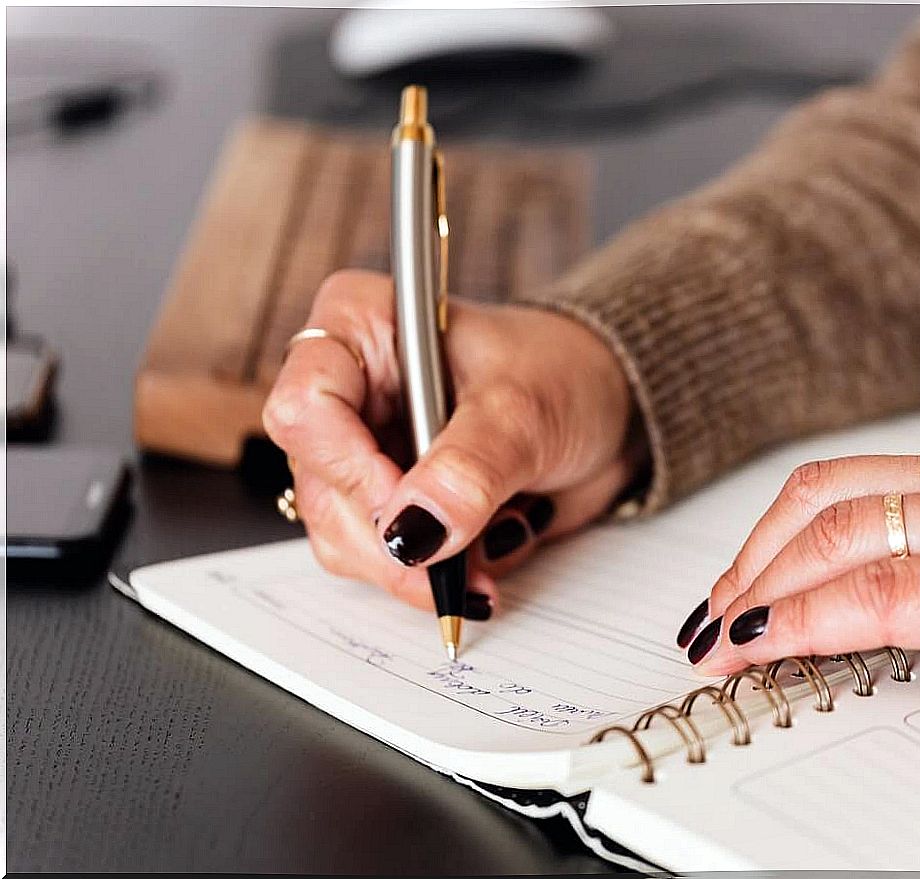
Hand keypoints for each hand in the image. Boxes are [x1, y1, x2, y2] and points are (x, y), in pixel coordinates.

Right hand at [263, 269, 641, 614]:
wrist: (611, 410)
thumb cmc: (566, 374)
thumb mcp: (524, 412)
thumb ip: (469, 469)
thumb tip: (414, 533)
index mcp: (361, 327)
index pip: (305, 406)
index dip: (351, 468)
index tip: (411, 505)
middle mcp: (350, 389)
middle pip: (321, 487)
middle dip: (392, 539)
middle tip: (454, 562)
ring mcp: (366, 450)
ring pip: (343, 537)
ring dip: (417, 566)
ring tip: (489, 548)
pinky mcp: (391, 502)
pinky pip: (382, 561)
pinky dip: (435, 575)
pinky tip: (485, 555)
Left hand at [681, 416, 919, 707]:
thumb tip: (912, 588)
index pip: (847, 484)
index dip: (775, 535)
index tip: (743, 580)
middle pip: (818, 500)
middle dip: (747, 560)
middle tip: (710, 611)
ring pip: (831, 538)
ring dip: (756, 590)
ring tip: (718, 638)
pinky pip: (876, 593)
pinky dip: (803, 618)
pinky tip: (764, 645)